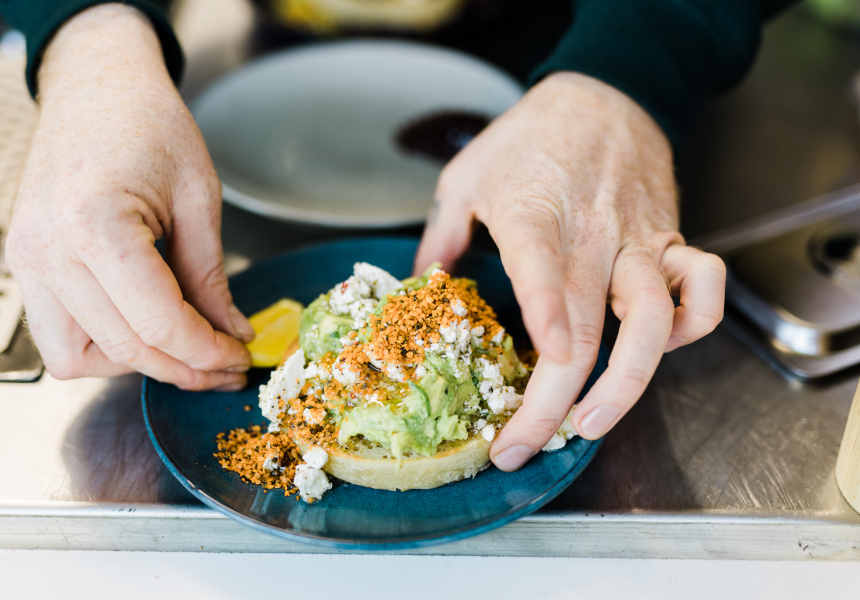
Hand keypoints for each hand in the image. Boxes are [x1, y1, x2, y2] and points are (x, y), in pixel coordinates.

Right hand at [4, 5, 252, 388]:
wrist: (97, 84)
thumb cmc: (148, 124)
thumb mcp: (199, 198)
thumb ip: (211, 277)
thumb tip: (230, 333)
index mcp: (94, 224)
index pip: (159, 323)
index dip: (207, 353)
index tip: (239, 358)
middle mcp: (48, 250)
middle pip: (124, 349)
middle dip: (185, 368)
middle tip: (227, 367)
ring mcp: (28, 260)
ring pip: (79, 358)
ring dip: (139, 365)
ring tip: (186, 348)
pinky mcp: (26, 264)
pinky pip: (59, 335)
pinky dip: (104, 347)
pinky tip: (145, 329)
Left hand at [415, 72, 725, 469]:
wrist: (604, 93)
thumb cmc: (528, 137)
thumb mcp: (464, 175)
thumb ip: (441, 235)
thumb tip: (422, 287)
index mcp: (535, 216)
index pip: (541, 270)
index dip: (544, 319)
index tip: (532, 372)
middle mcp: (593, 235)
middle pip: (586, 331)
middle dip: (553, 403)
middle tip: (521, 447)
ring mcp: (639, 241)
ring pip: (652, 321)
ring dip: (628, 384)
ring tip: (590, 426)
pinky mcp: (671, 240)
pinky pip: (702, 289)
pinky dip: (692, 327)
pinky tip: (657, 350)